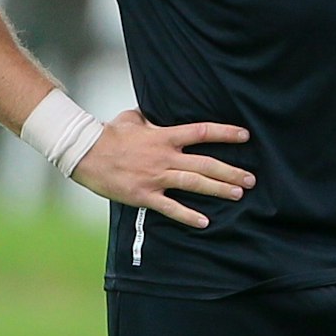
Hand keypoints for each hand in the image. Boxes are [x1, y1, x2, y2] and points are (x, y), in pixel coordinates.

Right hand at [70, 109, 254, 228]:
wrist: (84, 153)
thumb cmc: (109, 134)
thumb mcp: (133, 118)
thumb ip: (152, 117)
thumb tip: (158, 112)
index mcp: (164, 136)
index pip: (202, 132)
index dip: (225, 133)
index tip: (246, 135)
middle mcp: (165, 156)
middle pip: (206, 163)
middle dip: (231, 171)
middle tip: (251, 179)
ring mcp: (155, 177)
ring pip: (194, 183)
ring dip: (218, 189)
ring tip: (239, 194)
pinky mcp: (144, 195)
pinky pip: (170, 207)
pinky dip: (188, 215)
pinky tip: (205, 222)